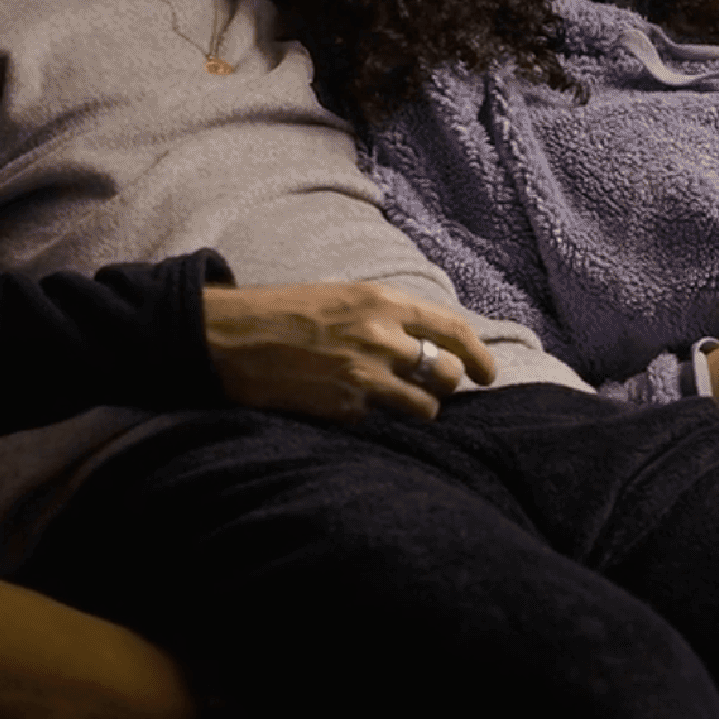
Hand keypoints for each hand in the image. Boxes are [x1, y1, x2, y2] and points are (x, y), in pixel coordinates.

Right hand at [203, 281, 497, 422]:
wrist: (232, 337)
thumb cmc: (288, 314)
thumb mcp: (345, 297)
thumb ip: (390, 316)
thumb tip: (432, 343)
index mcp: (383, 302)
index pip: (454, 329)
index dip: (479, 355)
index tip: (487, 374)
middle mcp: (381, 336)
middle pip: (446, 372)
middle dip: (447, 384)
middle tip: (435, 388)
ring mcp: (364, 375)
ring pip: (425, 406)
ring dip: (419, 409)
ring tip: (395, 402)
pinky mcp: (345, 407)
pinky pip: (384, 421)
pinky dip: (378, 419)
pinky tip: (353, 405)